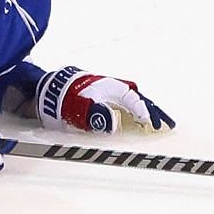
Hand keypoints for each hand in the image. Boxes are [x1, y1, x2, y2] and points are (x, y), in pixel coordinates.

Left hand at [35, 66, 174, 132]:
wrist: (45, 87)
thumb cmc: (62, 98)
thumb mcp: (78, 108)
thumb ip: (95, 115)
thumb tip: (113, 124)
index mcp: (109, 88)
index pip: (134, 102)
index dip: (146, 114)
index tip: (156, 126)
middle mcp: (111, 87)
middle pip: (138, 99)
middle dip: (153, 111)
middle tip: (168, 124)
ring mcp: (106, 91)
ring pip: (132, 99)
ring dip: (146, 110)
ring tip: (158, 122)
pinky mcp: (101, 95)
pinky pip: (124, 101)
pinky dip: (134, 109)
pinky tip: (138, 118)